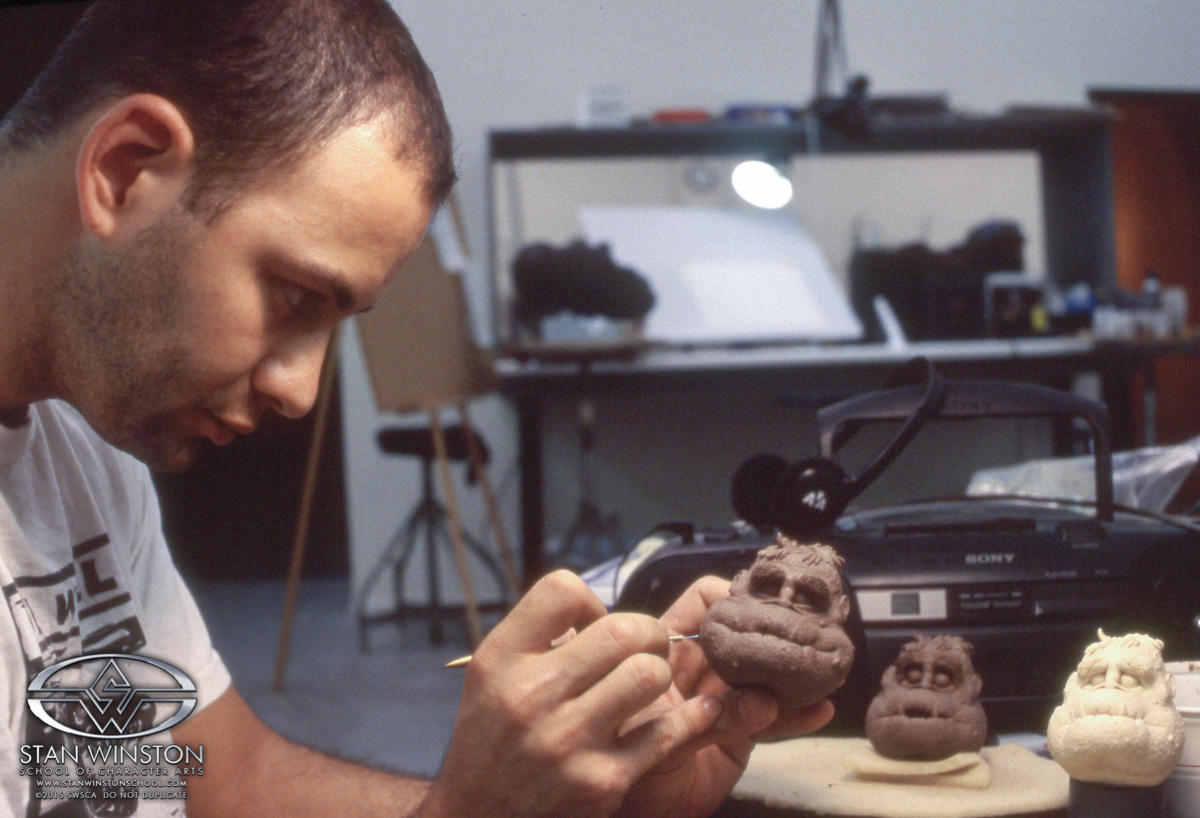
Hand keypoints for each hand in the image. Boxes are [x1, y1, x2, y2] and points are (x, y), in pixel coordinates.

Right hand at [419, 571, 729, 817]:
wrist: (480, 815)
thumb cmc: (495, 734)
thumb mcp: (494, 672)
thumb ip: (540, 635)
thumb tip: (604, 612)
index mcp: (501, 659)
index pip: (561, 591)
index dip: (590, 601)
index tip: (593, 624)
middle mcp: (530, 697)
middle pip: (621, 630)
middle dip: (647, 633)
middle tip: (645, 647)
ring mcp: (568, 741)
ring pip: (649, 675)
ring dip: (659, 674)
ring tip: (648, 683)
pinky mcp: (602, 781)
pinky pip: (668, 732)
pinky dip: (692, 717)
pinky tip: (701, 709)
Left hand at [614, 576, 834, 817]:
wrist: (636, 811)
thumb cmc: (620, 760)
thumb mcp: (652, 729)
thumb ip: (704, 717)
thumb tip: (761, 702)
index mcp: (665, 649)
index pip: (701, 604)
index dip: (729, 599)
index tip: (761, 607)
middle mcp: (698, 667)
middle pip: (741, 635)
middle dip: (771, 632)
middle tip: (801, 636)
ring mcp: (722, 699)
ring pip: (763, 675)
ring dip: (790, 675)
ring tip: (818, 671)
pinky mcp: (740, 733)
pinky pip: (772, 720)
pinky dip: (796, 716)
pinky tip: (819, 711)